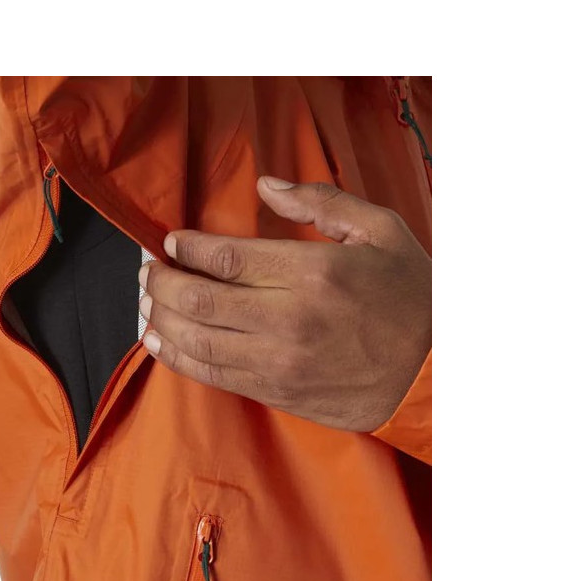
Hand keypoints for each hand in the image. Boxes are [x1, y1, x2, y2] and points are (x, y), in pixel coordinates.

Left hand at [138, 178, 431, 432]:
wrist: (436, 374)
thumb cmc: (411, 298)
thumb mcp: (380, 231)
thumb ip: (321, 203)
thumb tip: (266, 187)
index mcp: (312, 272)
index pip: (225, 257)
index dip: (186, 248)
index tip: (171, 242)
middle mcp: (289, 318)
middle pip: (198, 299)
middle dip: (161, 282)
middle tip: (148, 272)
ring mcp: (280, 361)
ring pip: (196, 340)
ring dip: (160, 320)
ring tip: (145, 304)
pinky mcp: (278, 392)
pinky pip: (213, 375)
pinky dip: (178, 357)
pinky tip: (161, 342)